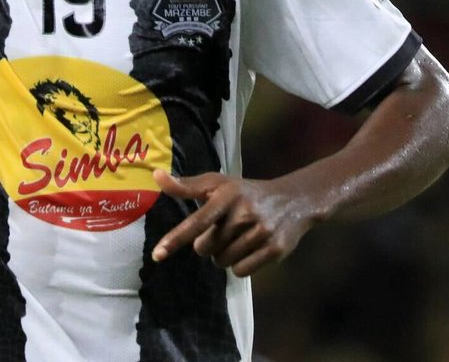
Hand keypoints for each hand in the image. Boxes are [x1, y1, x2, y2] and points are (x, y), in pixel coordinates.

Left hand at [150, 169, 314, 276]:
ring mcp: (261, 232)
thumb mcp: (218, 183)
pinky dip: (239, 265)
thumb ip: (186, 185)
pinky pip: (241, 271)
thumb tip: (156, 176)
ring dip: (223, 255)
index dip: (176, 238)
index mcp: (226, 194)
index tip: (158, 254)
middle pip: (206, 248)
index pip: (196, 221)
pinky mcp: (274, 250)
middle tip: (222, 229)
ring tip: (236, 238)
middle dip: (207, 244)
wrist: (292, 200)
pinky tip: (247, 249)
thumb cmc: (245, 192)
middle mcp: (244, 213)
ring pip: (222, 261)